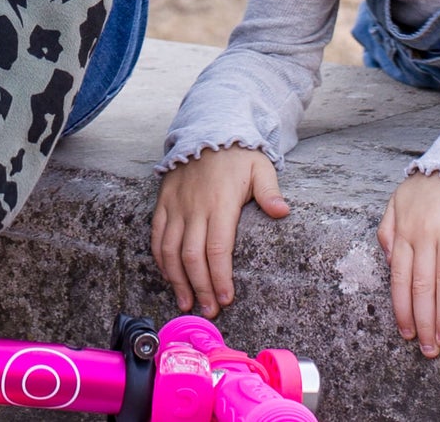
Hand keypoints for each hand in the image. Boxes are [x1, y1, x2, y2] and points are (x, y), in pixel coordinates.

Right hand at [150, 147, 289, 318]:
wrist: (208, 128)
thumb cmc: (239, 154)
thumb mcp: (260, 167)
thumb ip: (270, 191)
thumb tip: (282, 212)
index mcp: (221, 202)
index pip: (218, 248)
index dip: (220, 277)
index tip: (226, 299)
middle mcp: (195, 206)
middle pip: (193, 256)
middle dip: (201, 288)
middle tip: (208, 312)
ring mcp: (176, 204)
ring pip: (170, 249)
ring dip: (177, 280)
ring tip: (186, 303)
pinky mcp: (164, 201)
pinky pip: (157, 234)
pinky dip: (160, 259)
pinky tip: (169, 276)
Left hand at [377, 172, 439, 358]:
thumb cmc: (429, 188)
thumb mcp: (398, 201)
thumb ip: (388, 230)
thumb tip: (389, 263)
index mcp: (405, 228)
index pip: (400, 277)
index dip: (402, 309)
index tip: (407, 334)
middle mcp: (425, 230)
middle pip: (422, 284)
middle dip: (424, 321)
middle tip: (429, 350)